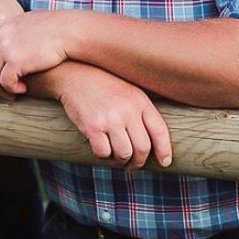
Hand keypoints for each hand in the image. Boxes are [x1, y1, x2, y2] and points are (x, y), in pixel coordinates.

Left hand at [0, 10, 70, 99]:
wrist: (69, 31)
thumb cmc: (53, 28)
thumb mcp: (27, 23)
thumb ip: (11, 32)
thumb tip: (3, 44)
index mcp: (2, 25)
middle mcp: (0, 35)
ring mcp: (6, 48)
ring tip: (11, 96)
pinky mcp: (15, 61)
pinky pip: (4, 83)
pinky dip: (11, 90)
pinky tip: (22, 91)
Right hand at [51, 62, 171, 170]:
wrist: (74, 74)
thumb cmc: (103, 85)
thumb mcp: (128, 91)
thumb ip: (140, 112)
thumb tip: (153, 144)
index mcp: (139, 100)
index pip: (159, 130)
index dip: (164, 150)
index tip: (164, 162)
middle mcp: (127, 109)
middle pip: (143, 148)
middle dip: (138, 162)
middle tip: (132, 164)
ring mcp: (110, 118)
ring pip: (124, 154)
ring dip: (120, 160)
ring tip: (115, 155)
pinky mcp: (93, 126)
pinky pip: (103, 153)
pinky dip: (102, 154)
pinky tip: (100, 146)